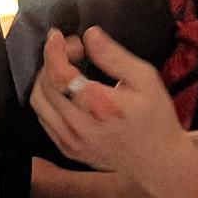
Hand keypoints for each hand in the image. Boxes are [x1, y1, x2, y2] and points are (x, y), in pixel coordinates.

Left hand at [31, 28, 197, 192]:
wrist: (157, 162)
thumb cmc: (155, 118)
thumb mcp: (144, 79)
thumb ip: (114, 56)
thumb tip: (89, 35)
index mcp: (99, 105)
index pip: (59, 75)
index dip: (53, 51)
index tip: (58, 36)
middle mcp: (79, 126)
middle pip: (45, 86)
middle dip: (53, 60)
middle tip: (74, 50)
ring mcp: (70, 141)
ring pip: (39, 102)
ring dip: (47, 79)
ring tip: (67, 68)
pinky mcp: (67, 149)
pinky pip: (44, 119)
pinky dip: (48, 99)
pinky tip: (66, 91)